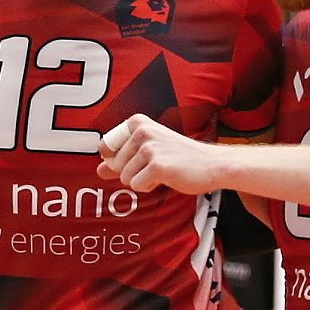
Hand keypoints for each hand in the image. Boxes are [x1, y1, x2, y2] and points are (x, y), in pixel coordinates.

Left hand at [97, 114, 219, 193]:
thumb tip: (98, 170)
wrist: (211, 164)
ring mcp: (149, 148)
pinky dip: (149, 187)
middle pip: (114, 165)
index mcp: (137, 122)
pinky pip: (137, 186)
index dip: (118, 160)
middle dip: (132, 171)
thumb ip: (121, 160)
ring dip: (142, 180)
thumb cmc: (179, 157)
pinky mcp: (157, 166)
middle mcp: (141, 131)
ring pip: (124, 177)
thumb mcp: (148, 152)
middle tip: (156, 164)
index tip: (138, 157)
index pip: (105, 147)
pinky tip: (166, 177)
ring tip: (162, 170)